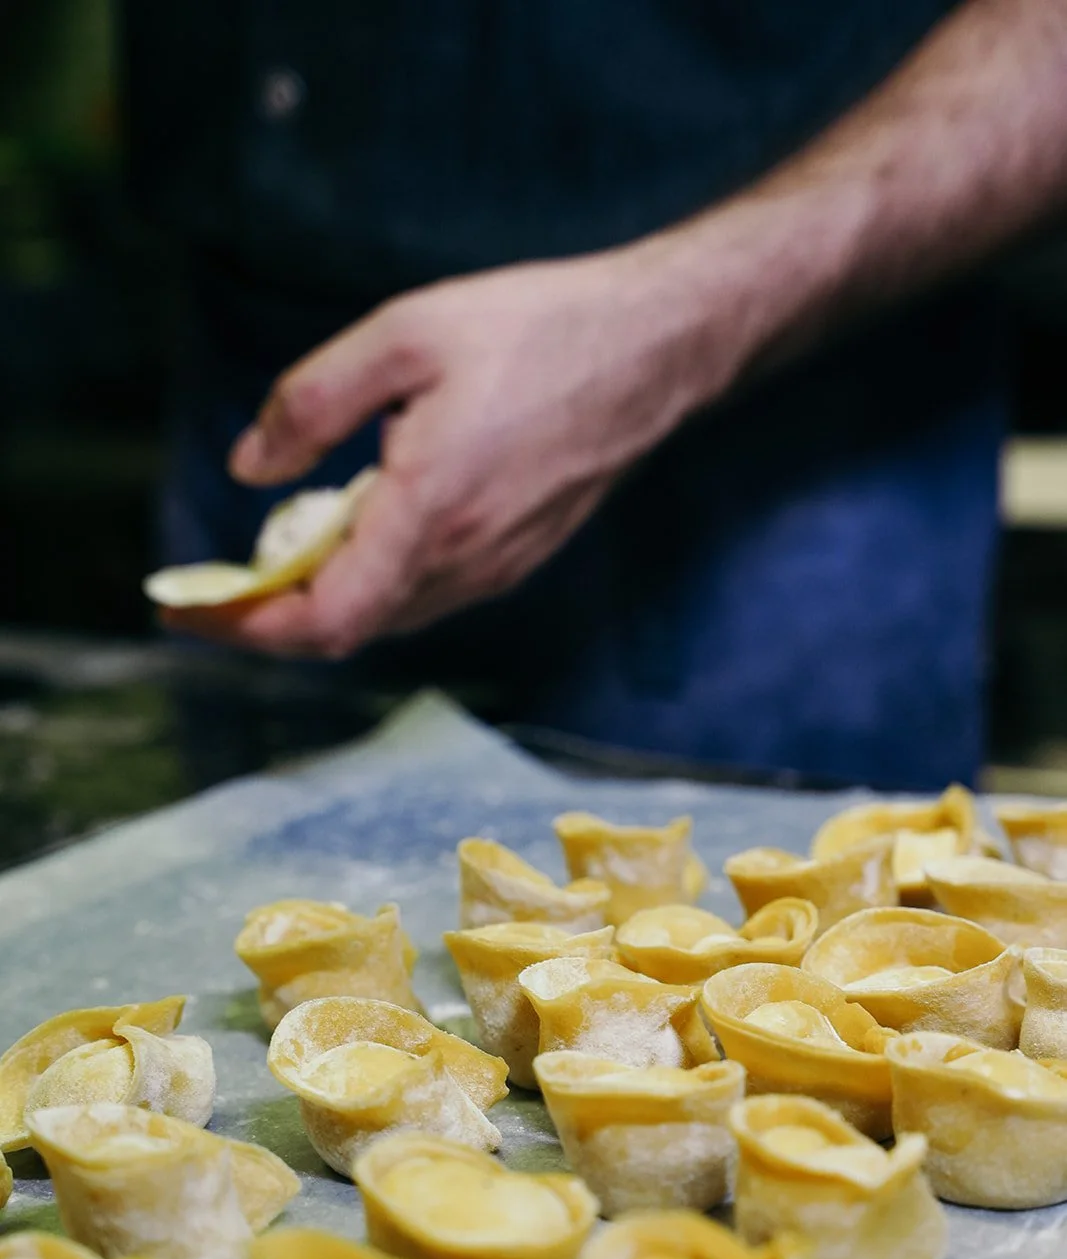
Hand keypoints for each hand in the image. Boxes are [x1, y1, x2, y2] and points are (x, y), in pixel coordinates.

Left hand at [162, 247, 711, 656]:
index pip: (323, 618)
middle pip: (346, 629)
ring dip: (320, 600)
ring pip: (385, 616)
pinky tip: (351, 533)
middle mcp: (466, 562)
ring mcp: (496, 569)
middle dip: (269, 616)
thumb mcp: (404, 335)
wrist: (655, 350)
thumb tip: (250, 467)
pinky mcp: (516, 559)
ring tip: (272, 555)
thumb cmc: (538, 330)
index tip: (188, 613)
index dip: (245, 628)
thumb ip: (313, 403)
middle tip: (216, 584)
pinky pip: (424, 595)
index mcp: (431, 513)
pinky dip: (369, 584)